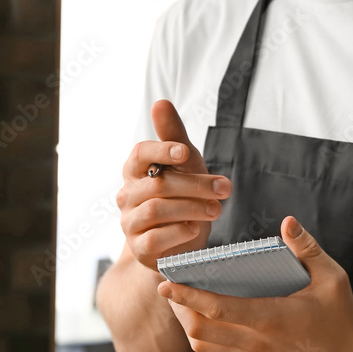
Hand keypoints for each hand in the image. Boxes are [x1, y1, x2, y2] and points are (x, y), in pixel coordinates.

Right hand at [117, 99, 231, 269]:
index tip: (184, 152)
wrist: (181, 243)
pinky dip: (178, 232)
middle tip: (224, 189)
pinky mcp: (140, 248)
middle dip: (195, 185)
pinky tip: (195, 228)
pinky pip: (155, 238)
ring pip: (156, 210)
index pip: (140, 154)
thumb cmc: (183, 197)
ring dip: (192, 207)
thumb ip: (174, 135)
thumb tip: (161, 103)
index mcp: (136, 171)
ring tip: (216, 210)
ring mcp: (131, 223)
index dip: (161, 150)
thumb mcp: (185, 164)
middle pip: (158, 184)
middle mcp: (128, 195)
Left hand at [157, 216, 352, 351]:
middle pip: (201, 330)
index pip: (216, 308)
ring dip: (190, 327)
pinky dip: (206, 343)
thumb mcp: (332, 277)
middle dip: (180, 310)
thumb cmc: (341, 314)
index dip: (187, 296)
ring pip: (206, 347)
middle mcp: (258, 343)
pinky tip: (207, 325)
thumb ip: (308, 248)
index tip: (166, 283)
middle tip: (171, 289)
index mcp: (271, 317)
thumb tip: (287, 222)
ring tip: (184, 306)